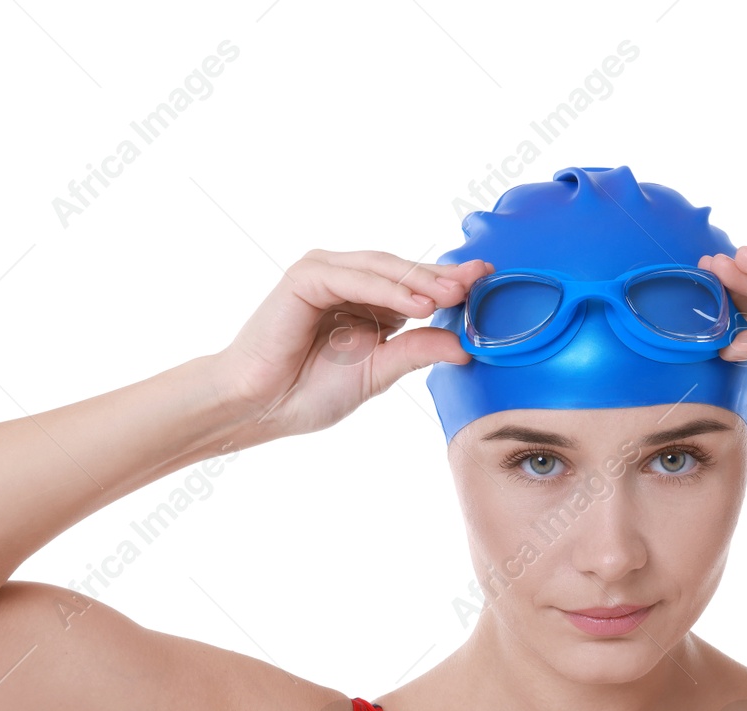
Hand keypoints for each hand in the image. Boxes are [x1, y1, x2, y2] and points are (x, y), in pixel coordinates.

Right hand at [212, 249, 492, 439]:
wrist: (259, 406)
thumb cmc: (307, 391)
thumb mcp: (378, 371)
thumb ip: (416, 352)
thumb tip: (464, 345)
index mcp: (366, 301)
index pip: (415, 286)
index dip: (449, 285)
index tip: (487, 284)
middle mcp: (347, 280)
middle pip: (404, 271)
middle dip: (443, 276)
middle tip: (482, 279)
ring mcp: (325, 274)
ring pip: (383, 269)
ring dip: (420, 281)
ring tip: (455, 293)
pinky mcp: (306, 277)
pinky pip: (355, 278)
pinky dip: (388, 289)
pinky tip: (418, 303)